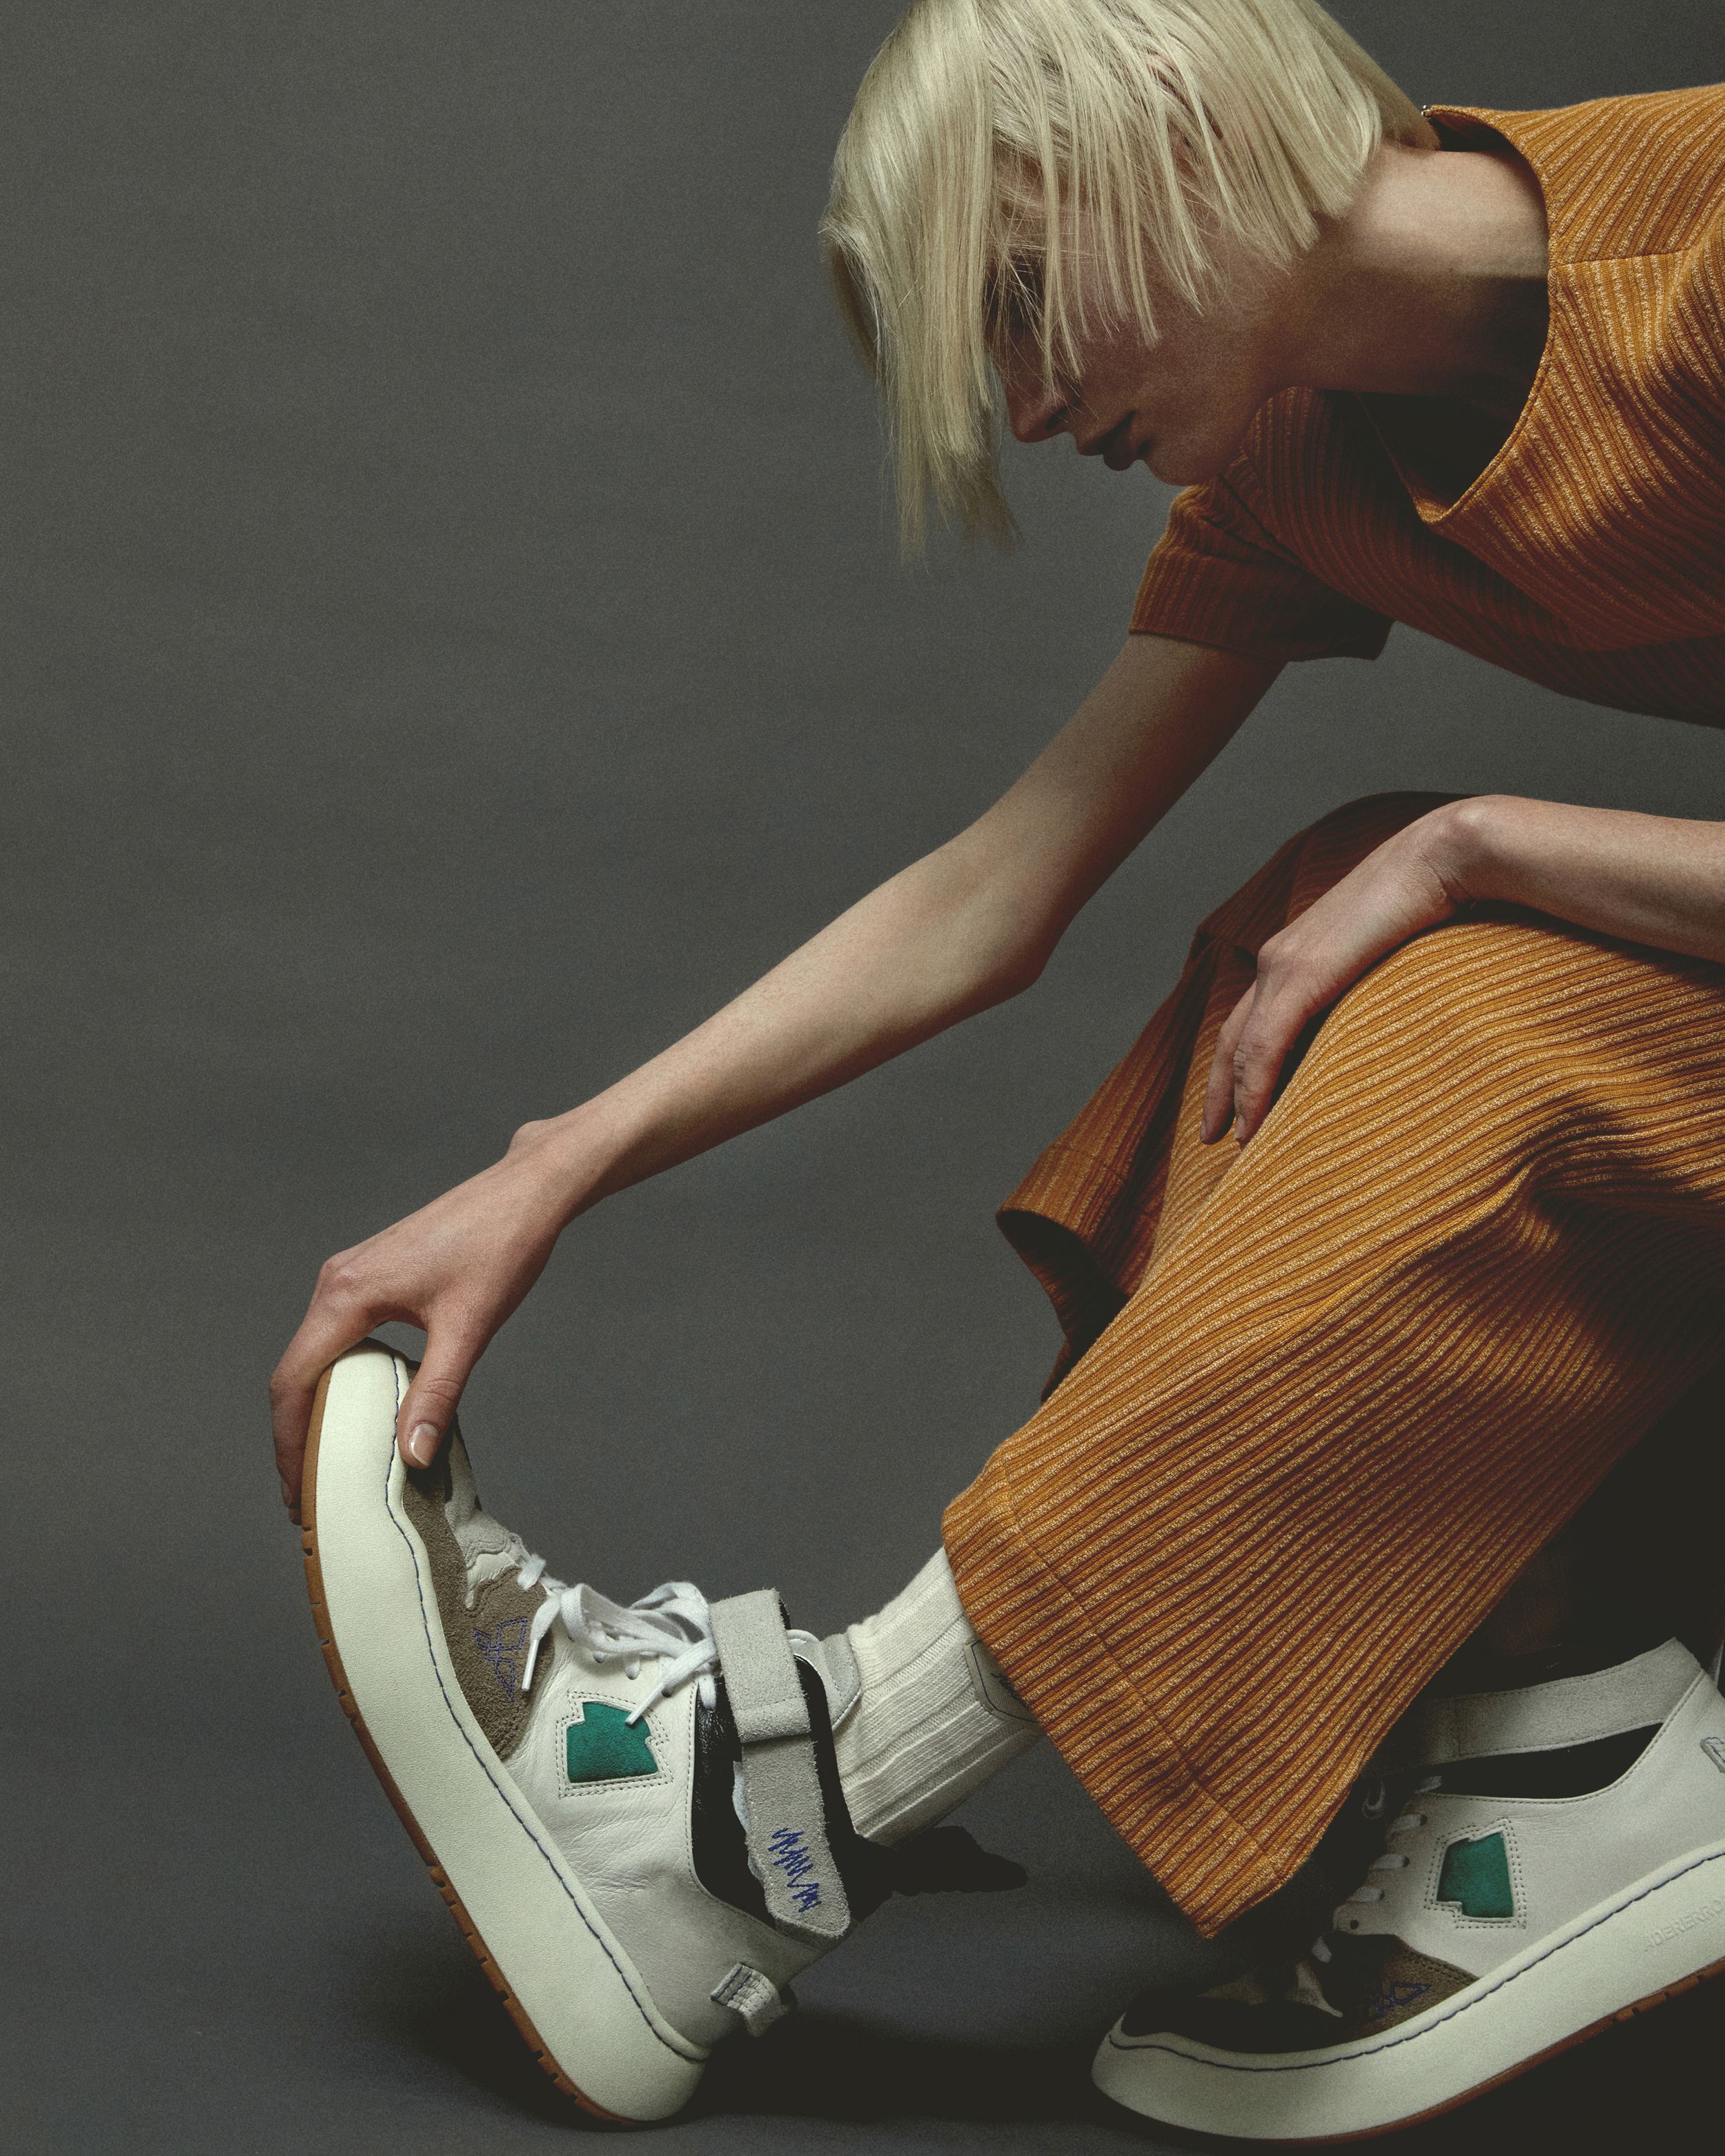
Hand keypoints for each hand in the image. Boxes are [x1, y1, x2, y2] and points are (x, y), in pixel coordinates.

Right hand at [270, 1124, 577, 1514]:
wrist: (527, 1191)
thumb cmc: (501, 1246)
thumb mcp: (469, 1328)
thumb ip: (436, 1393)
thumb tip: (412, 1457)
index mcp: (347, 1293)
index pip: (293, 1382)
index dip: (287, 1445)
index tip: (295, 1494)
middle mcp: (337, 1281)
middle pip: (296, 1372)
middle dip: (297, 1436)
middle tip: (309, 1494)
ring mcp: (352, 1275)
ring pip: (316, 1354)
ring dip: (317, 1409)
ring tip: (332, 1463)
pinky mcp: (373, 1274)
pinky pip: (338, 1336)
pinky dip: (340, 1379)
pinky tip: (364, 1409)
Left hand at [1202, 803, 1470, 1146]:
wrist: (1442, 858)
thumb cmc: (1432, 903)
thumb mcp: (1389, 955)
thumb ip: (1370, 986)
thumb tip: (1379, 1022)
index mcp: (1295, 953)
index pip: (1250, 1019)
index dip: (1237, 1065)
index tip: (1234, 1106)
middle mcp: (1278, 957)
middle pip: (1231, 1037)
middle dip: (1220, 1088)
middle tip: (1209, 1136)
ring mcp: (1285, 964)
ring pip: (1242, 1047)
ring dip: (1235, 1098)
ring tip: (1234, 1143)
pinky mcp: (1302, 974)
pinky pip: (1265, 1044)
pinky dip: (1254, 1087)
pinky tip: (1251, 1123)